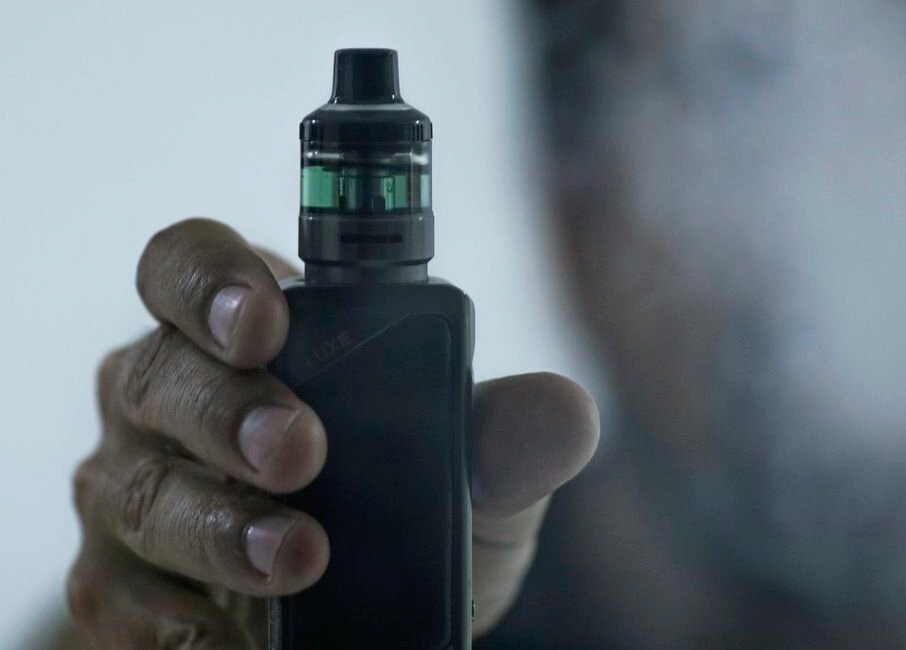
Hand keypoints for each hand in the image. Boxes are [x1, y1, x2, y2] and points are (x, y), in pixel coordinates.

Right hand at [67, 218, 598, 648]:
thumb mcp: (475, 476)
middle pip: (156, 375)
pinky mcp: (123, 586)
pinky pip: (119, 601)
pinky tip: (231, 642)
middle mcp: (170, 398)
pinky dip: (176, 625)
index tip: (266, 323)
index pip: (191, 267)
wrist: (376, 623)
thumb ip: (507, 437)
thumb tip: (565, 412)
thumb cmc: (412, 512)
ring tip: (298, 557)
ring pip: (136, 492)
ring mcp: (136, 490)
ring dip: (216, 526)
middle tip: (302, 453)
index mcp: (248, 335)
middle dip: (229, 412)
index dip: (211, 280)